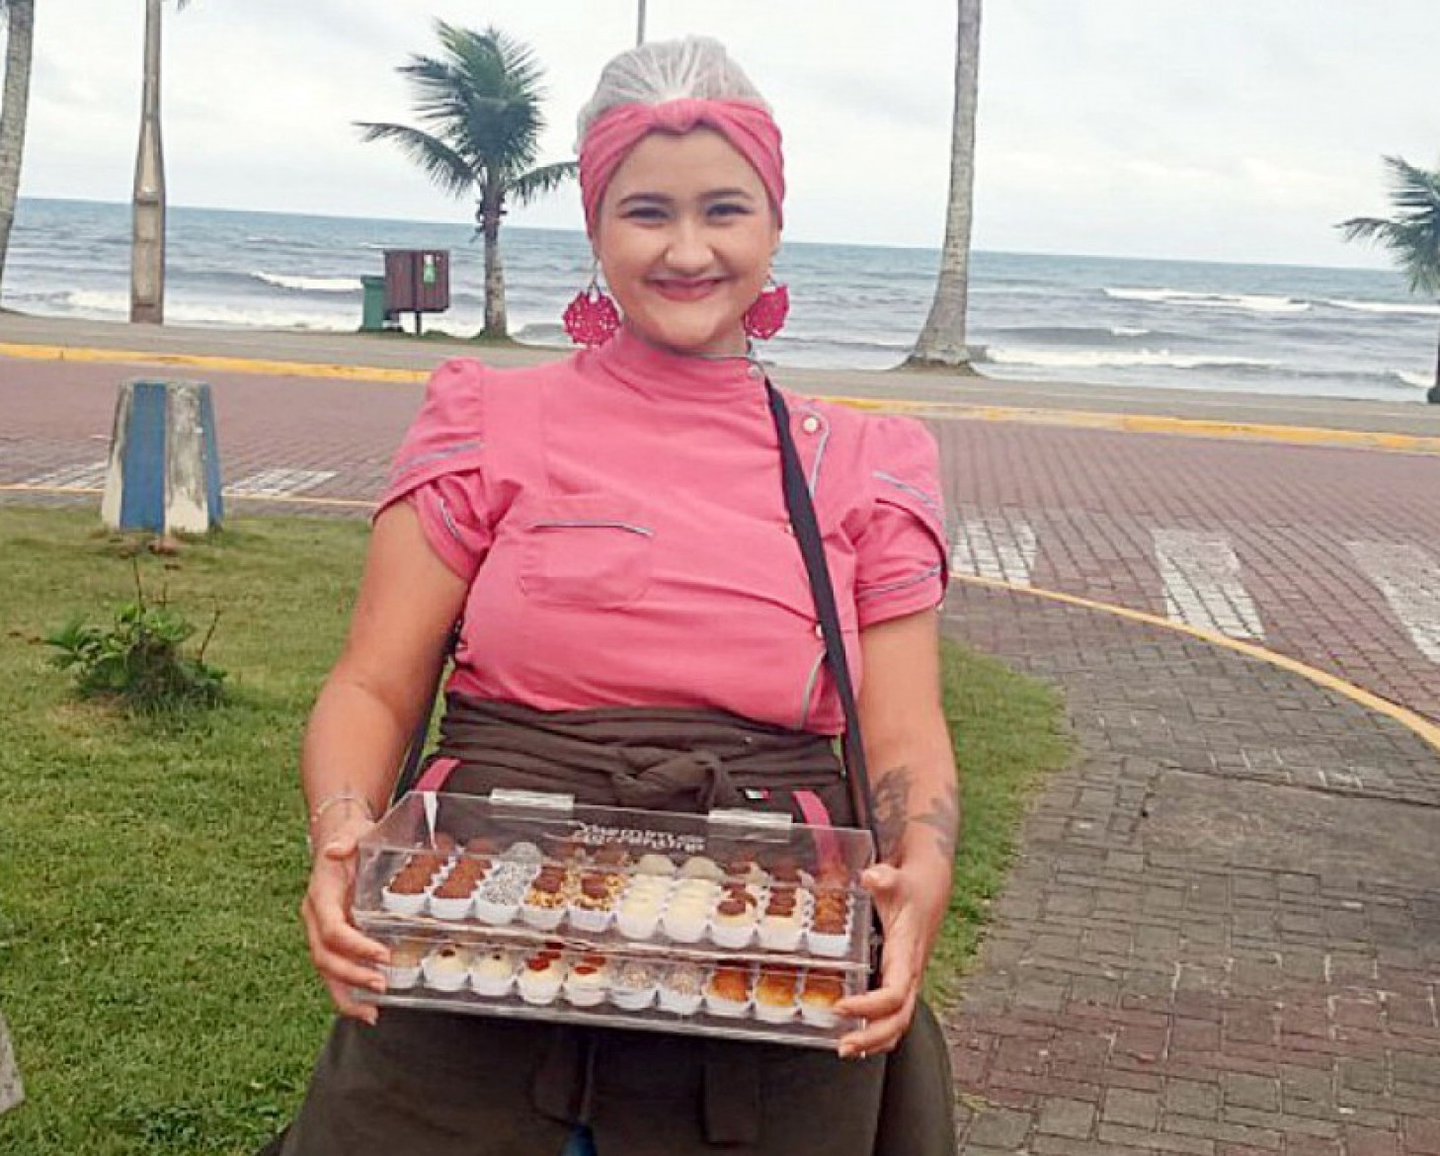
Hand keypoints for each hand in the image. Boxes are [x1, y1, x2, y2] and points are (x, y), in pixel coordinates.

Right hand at [299, 811, 390, 1024]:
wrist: (340, 838)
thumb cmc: (351, 836)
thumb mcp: (354, 831)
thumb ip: (347, 838)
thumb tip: (336, 848)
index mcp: (320, 895)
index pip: (331, 929)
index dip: (354, 946)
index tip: (381, 955)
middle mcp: (315, 917)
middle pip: (325, 956)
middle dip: (351, 976)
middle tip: (381, 985)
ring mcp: (321, 930)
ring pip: (326, 970)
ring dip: (346, 994)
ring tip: (371, 1012)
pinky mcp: (332, 938)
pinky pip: (335, 969)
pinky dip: (347, 992)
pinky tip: (367, 1008)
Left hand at [834, 856, 950, 1058]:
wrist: (931, 885)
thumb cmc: (912, 885)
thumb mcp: (897, 878)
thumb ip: (884, 878)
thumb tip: (872, 877)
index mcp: (907, 953)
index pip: (895, 993)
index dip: (870, 1006)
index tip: (841, 1006)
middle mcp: (910, 971)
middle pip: (899, 1019)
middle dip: (872, 1037)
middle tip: (843, 1046)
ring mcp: (908, 978)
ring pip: (899, 1021)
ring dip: (875, 1040)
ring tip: (847, 1048)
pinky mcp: (903, 978)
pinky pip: (895, 1013)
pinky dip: (879, 1029)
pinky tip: (858, 1034)